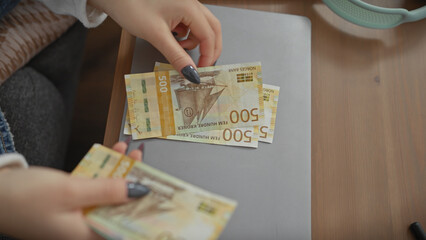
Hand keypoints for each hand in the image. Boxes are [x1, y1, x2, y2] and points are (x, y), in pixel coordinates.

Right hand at [0, 142, 142, 239]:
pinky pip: (93, 188)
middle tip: (147, 165)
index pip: (125, 227)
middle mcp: (84, 229)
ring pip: (107, 194)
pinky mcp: (69, 203)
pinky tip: (112, 154)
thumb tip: (140, 191)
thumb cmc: (25, 198)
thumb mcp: (70, 191)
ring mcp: (76, 215)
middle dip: (135, 185)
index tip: (162, 194)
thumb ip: (107, 190)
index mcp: (86, 234)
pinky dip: (102, 172)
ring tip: (133, 153)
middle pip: (119, 208)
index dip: (145, 211)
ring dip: (120, 173)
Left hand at [89, 0, 221, 80]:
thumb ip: (177, 56)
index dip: (208, 56)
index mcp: (189, 7)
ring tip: (179, 49)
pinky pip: (190, 22)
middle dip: (209, 48)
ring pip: (202, 25)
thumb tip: (191, 73)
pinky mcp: (177, 5)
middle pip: (212, 28)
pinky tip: (173, 38)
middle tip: (202, 65)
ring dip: (196, 41)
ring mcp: (185, 3)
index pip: (209, 35)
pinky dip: (187, 34)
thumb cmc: (131, 6)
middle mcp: (191, 2)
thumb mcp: (156, 36)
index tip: (200, 71)